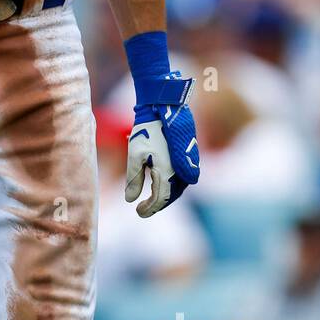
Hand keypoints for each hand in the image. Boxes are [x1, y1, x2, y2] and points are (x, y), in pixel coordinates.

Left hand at [125, 77, 199, 217]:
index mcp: (167, 173)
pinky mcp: (190, 157)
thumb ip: (133, 179)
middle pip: (170, 195)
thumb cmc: (147, 130)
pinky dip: (172, 185)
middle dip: (157, 204)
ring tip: (151, 199)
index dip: (149, 208)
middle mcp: (181, 171)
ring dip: (166, 195)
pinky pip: (183, 177)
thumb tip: (129, 200)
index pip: (159, 199)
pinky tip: (162, 183)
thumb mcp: (135, 154)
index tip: (138, 212)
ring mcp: (188, 164)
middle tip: (144, 209)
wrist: (166, 107)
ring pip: (178, 188)